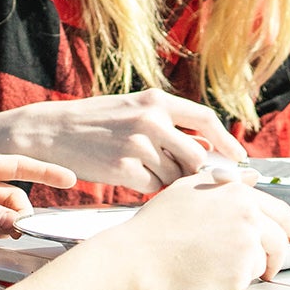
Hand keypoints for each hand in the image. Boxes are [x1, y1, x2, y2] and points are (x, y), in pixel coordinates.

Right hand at [0, 90, 242, 190]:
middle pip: (195, 156)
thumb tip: (207, 150)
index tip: (239, 158)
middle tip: (183, 177)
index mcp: (155, 100)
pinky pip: (153, 188)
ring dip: (165, 180)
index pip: (205, 119)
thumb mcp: (133, 111)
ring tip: (141, 168)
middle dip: (193, 172)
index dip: (226, 141)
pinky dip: (146, 188)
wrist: (50, 132)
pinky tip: (127, 176)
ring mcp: (137, 145)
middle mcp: (150, 119)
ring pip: (174, 175)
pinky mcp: (124, 169)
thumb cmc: (96, 123)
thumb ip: (169, 126)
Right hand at [97, 166, 289, 289]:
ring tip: (221, 263)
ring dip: (250, 265)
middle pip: (281, 239)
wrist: (141, 255)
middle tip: (278, 265)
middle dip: (282, 254)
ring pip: (264, 259)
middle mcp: (248, 217)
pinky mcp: (238, 273)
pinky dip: (234, 278)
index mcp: (239, 194)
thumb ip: (227, 183)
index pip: (281, 211)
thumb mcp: (191, 188)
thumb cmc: (159, 222)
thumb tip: (252, 178)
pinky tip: (210, 270)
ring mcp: (245, 245)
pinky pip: (247, 278)